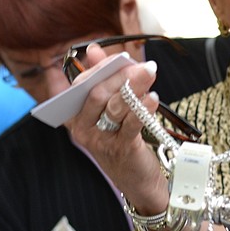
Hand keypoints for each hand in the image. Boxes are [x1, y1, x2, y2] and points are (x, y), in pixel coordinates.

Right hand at [67, 43, 165, 209]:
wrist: (138, 180)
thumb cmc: (123, 140)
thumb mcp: (111, 110)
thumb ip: (103, 80)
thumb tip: (94, 50)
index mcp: (76, 116)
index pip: (81, 85)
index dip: (99, 68)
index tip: (116, 56)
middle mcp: (83, 129)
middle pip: (96, 94)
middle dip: (119, 75)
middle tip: (141, 64)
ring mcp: (101, 140)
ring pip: (115, 106)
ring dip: (134, 86)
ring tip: (150, 73)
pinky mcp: (121, 149)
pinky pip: (131, 124)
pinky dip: (143, 108)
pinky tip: (153, 98)